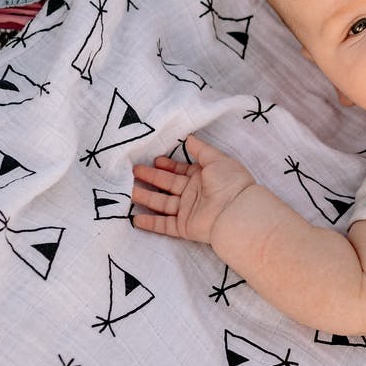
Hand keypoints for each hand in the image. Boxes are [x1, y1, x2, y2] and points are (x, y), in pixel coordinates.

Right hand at [131, 133, 257, 244]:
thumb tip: (188, 138)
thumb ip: (200, 149)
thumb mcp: (216, 159)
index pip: (180, 171)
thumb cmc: (229, 182)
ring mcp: (188, 211)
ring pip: (162, 203)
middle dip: (150, 178)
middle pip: (167, 185)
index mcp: (202, 177)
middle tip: (133, 172)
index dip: (167, 166)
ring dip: (145, 197)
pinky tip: (135, 218)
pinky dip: (150, 223)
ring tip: (128, 191)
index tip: (154, 161)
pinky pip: (164, 225)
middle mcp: (194, 193)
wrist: (237, 211)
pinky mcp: (184, 227)